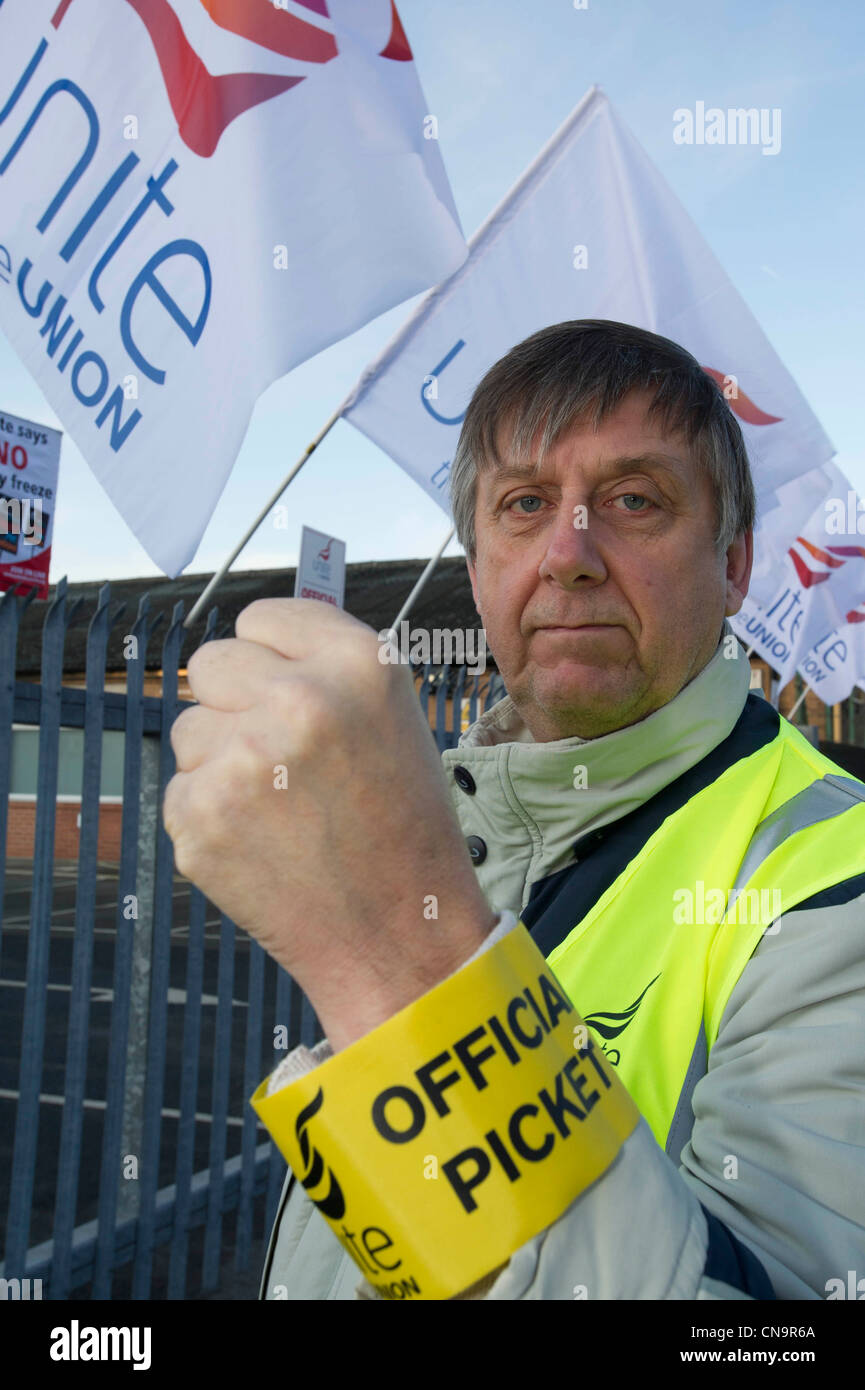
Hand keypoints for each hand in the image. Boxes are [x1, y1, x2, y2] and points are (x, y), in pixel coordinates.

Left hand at [163, 599, 495, 1049]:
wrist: (400, 934)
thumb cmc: (404, 825)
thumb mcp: (395, 720)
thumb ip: (324, 669)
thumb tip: (250, 641)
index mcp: (358, 663)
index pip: (262, 616)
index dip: (271, 655)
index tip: (282, 684)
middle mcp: (298, 699)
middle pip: (209, 663)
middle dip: (232, 701)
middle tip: (275, 752)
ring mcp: (242, 759)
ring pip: (189, 730)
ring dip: (220, 761)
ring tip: (280, 808)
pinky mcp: (201, 817)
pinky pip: (181, 790)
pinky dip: (210, 817)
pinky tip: (262, 845)